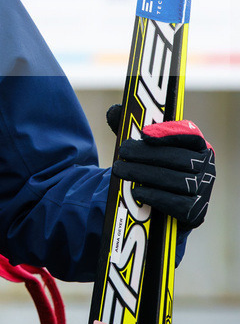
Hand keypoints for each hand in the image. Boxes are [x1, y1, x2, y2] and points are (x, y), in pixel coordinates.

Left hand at [107, 104, 214, 230]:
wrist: (161, 203)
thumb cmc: (154, 167)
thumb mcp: (145, 146)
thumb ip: (133, 127)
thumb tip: (116, 111)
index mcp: (199, 146)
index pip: (191, 135)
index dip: (169, 134)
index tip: (144, 134)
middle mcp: (207, 167)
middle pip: (181, 159)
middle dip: (147, 155)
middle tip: (122, 153)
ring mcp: (204, 191)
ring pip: (178, 181)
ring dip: (145, 174)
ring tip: (120, 170)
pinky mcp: (196, 212)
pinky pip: (178, 204)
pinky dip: (156, 196)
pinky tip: (137, 191)